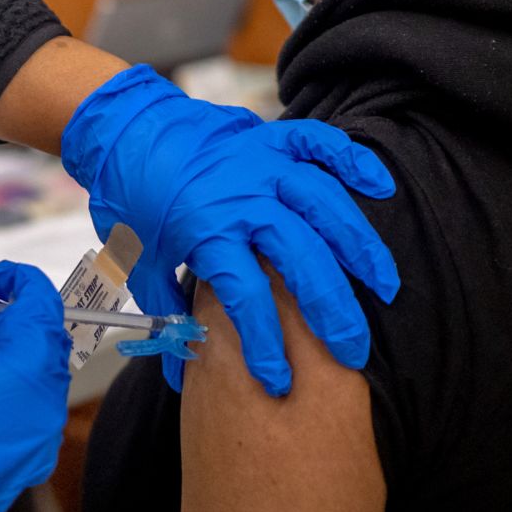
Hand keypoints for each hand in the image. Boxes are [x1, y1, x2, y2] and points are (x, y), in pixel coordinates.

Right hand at [0, 243, 70, 511]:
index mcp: (34, 354)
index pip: (41, 294)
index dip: (12, 279)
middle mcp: (53, 390)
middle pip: (45, 334)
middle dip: (11, 320)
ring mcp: (48, 425)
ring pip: (40, 372)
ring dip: (11, 359)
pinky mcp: (37, 452)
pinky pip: (34, 408)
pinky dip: (11, 395)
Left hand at [61, 65, 399, 395]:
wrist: (125, 130)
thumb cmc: (135, 201)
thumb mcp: (142, 260)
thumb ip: (169, 313)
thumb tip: (183, 374)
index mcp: (206, 231)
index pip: (246, 297)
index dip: (265, 344)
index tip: (280, 381)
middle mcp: (243, 198)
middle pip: (302, 258)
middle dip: (332, 310)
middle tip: (354, 349)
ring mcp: (263, 165)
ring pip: (325, 205)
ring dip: (360, 247)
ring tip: (386, 285)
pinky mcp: (274, 138)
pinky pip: (321, 144)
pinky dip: (354, 161)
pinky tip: (383, 187)